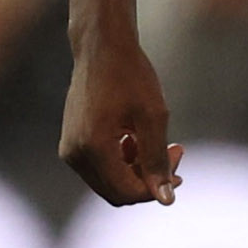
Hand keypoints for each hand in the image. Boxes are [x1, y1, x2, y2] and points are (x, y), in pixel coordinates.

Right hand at [59, 43, 184, 206]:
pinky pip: (100, 169)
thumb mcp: (153, 117)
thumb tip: (165, 199)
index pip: (128, 192)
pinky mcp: (71, 144)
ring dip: (136, 171)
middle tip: (173, 152)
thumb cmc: (130, 76)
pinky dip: (122, 162)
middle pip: (117, 193)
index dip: (157, 186)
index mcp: (93, 147)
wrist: (101, 47)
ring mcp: (69, 150)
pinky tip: (136, 138)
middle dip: (147, 180)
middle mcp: (74, 154)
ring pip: (109, 183)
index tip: (178, 158)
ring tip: (157, 142)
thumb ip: (157, 160)